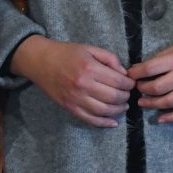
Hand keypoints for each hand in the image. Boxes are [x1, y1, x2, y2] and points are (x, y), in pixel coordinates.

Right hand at [10, 36, 131, 127]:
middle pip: (113, 97)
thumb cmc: (66, 53)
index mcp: (90, 68)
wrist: (40, 61)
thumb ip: (110, 59)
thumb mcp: (90, 49)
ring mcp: (75, 99)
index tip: (131, 83)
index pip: (118, 82)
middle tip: (128, 94)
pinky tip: (113, 122)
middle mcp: (83, 85)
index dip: (129, 84)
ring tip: (123, 106)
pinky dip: (103, 123)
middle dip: (126, 97)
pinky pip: (89, 119)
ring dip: (118, 110)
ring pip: (103, 111)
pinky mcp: (69, 107)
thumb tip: (124, 73)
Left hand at [130, 35, 172, 123]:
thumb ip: (159, 59)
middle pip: (157, 88)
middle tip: (137, 89)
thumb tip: (138, 69)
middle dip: (142, 90)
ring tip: (143, 103)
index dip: (136, 73)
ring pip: (169, 102)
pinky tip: (160, 119)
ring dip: (152, 104)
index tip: (130, 75)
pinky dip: (171, 118)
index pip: (150, 69)